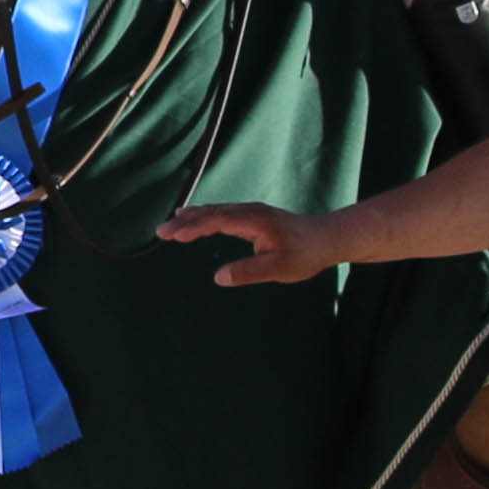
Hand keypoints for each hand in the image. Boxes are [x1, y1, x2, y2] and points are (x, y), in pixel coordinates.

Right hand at [163, 200, 337, 284]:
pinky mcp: (253, 215)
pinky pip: (223, 212)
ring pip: (216, 210)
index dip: (194, 227)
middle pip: (211, 212)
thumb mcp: (279, 269)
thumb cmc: (305, 254)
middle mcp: (249, 211)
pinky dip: (205, 215)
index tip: (173, 235)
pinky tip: (197, 218)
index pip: (216, 221)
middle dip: (185, 222)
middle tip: (161, 231)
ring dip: (192, 217)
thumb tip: (219, 277)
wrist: (327, 237)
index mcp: (253, 221)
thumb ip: (248, 272)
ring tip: (171, 224)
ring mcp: (251, 211)